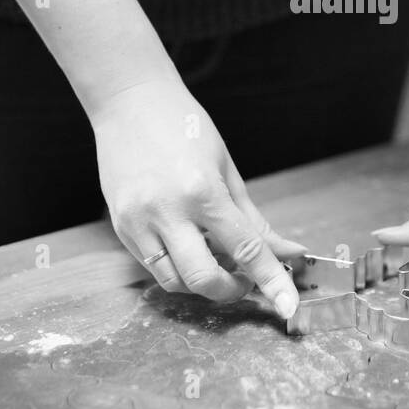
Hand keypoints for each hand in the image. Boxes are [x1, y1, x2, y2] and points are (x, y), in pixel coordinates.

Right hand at [90, 73, 303, 316]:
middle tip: (246, 280)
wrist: (129, 102)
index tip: (288, 307)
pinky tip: (190, 248)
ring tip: (216, 259)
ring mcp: (138, 221)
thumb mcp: (227, 170)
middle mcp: (168, 210)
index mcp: (203, 191)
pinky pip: (153, 266)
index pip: (246, 249)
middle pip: (204, 278)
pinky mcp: (120, 227)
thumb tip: (288, 252)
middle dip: (232, 290)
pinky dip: (177, 268)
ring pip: (174, 281)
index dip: (272, 282)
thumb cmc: (184, 128)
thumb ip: (254, 220)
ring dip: (202, 283)